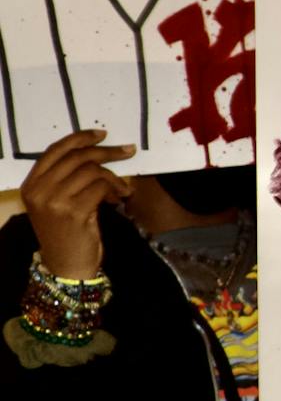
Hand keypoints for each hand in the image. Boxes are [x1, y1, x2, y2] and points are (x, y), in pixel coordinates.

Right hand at [20, 130, 133, 277]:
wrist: (66, 265)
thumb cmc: (66, 232)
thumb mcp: (57, 202)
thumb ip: (66, 178)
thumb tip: (98, 151)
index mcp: (31, 185)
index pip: (55, 150)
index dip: (80, 138)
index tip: (102, 134)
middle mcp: (38, 191)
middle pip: (77, 157)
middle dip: (107, 152)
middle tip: (128, 151)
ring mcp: (54, 201)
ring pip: (92, 171)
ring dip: (114, 176)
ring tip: (122, 188)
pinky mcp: (74, 212)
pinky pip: (101, 186)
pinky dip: (116, 189)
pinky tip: (120, 197)